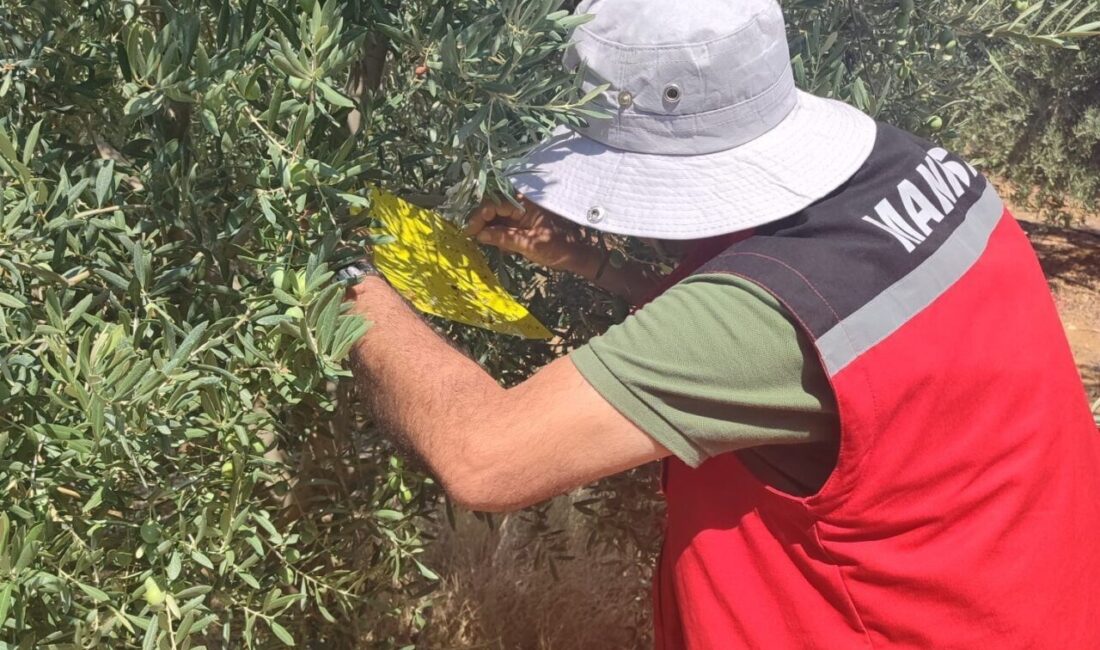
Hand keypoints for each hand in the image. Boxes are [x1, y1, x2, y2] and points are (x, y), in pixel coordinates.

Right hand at [465, 195, 601, 275]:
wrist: (575, 254)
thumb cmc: (556, 247)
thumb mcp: (528, 243)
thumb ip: (503, 237)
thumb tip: (480, 235)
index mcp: (523, 203)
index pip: (493, 204)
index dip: (479, 217)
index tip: (469, 232)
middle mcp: (520, 204)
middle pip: (492, 208)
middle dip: (483, 224)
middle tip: (476, 240)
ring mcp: (521, 213)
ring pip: (496, 218)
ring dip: (491, 231)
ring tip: (496, 247)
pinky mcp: (522, 223)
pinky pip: (504, 226)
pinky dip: (500, 236)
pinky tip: (505, 249)